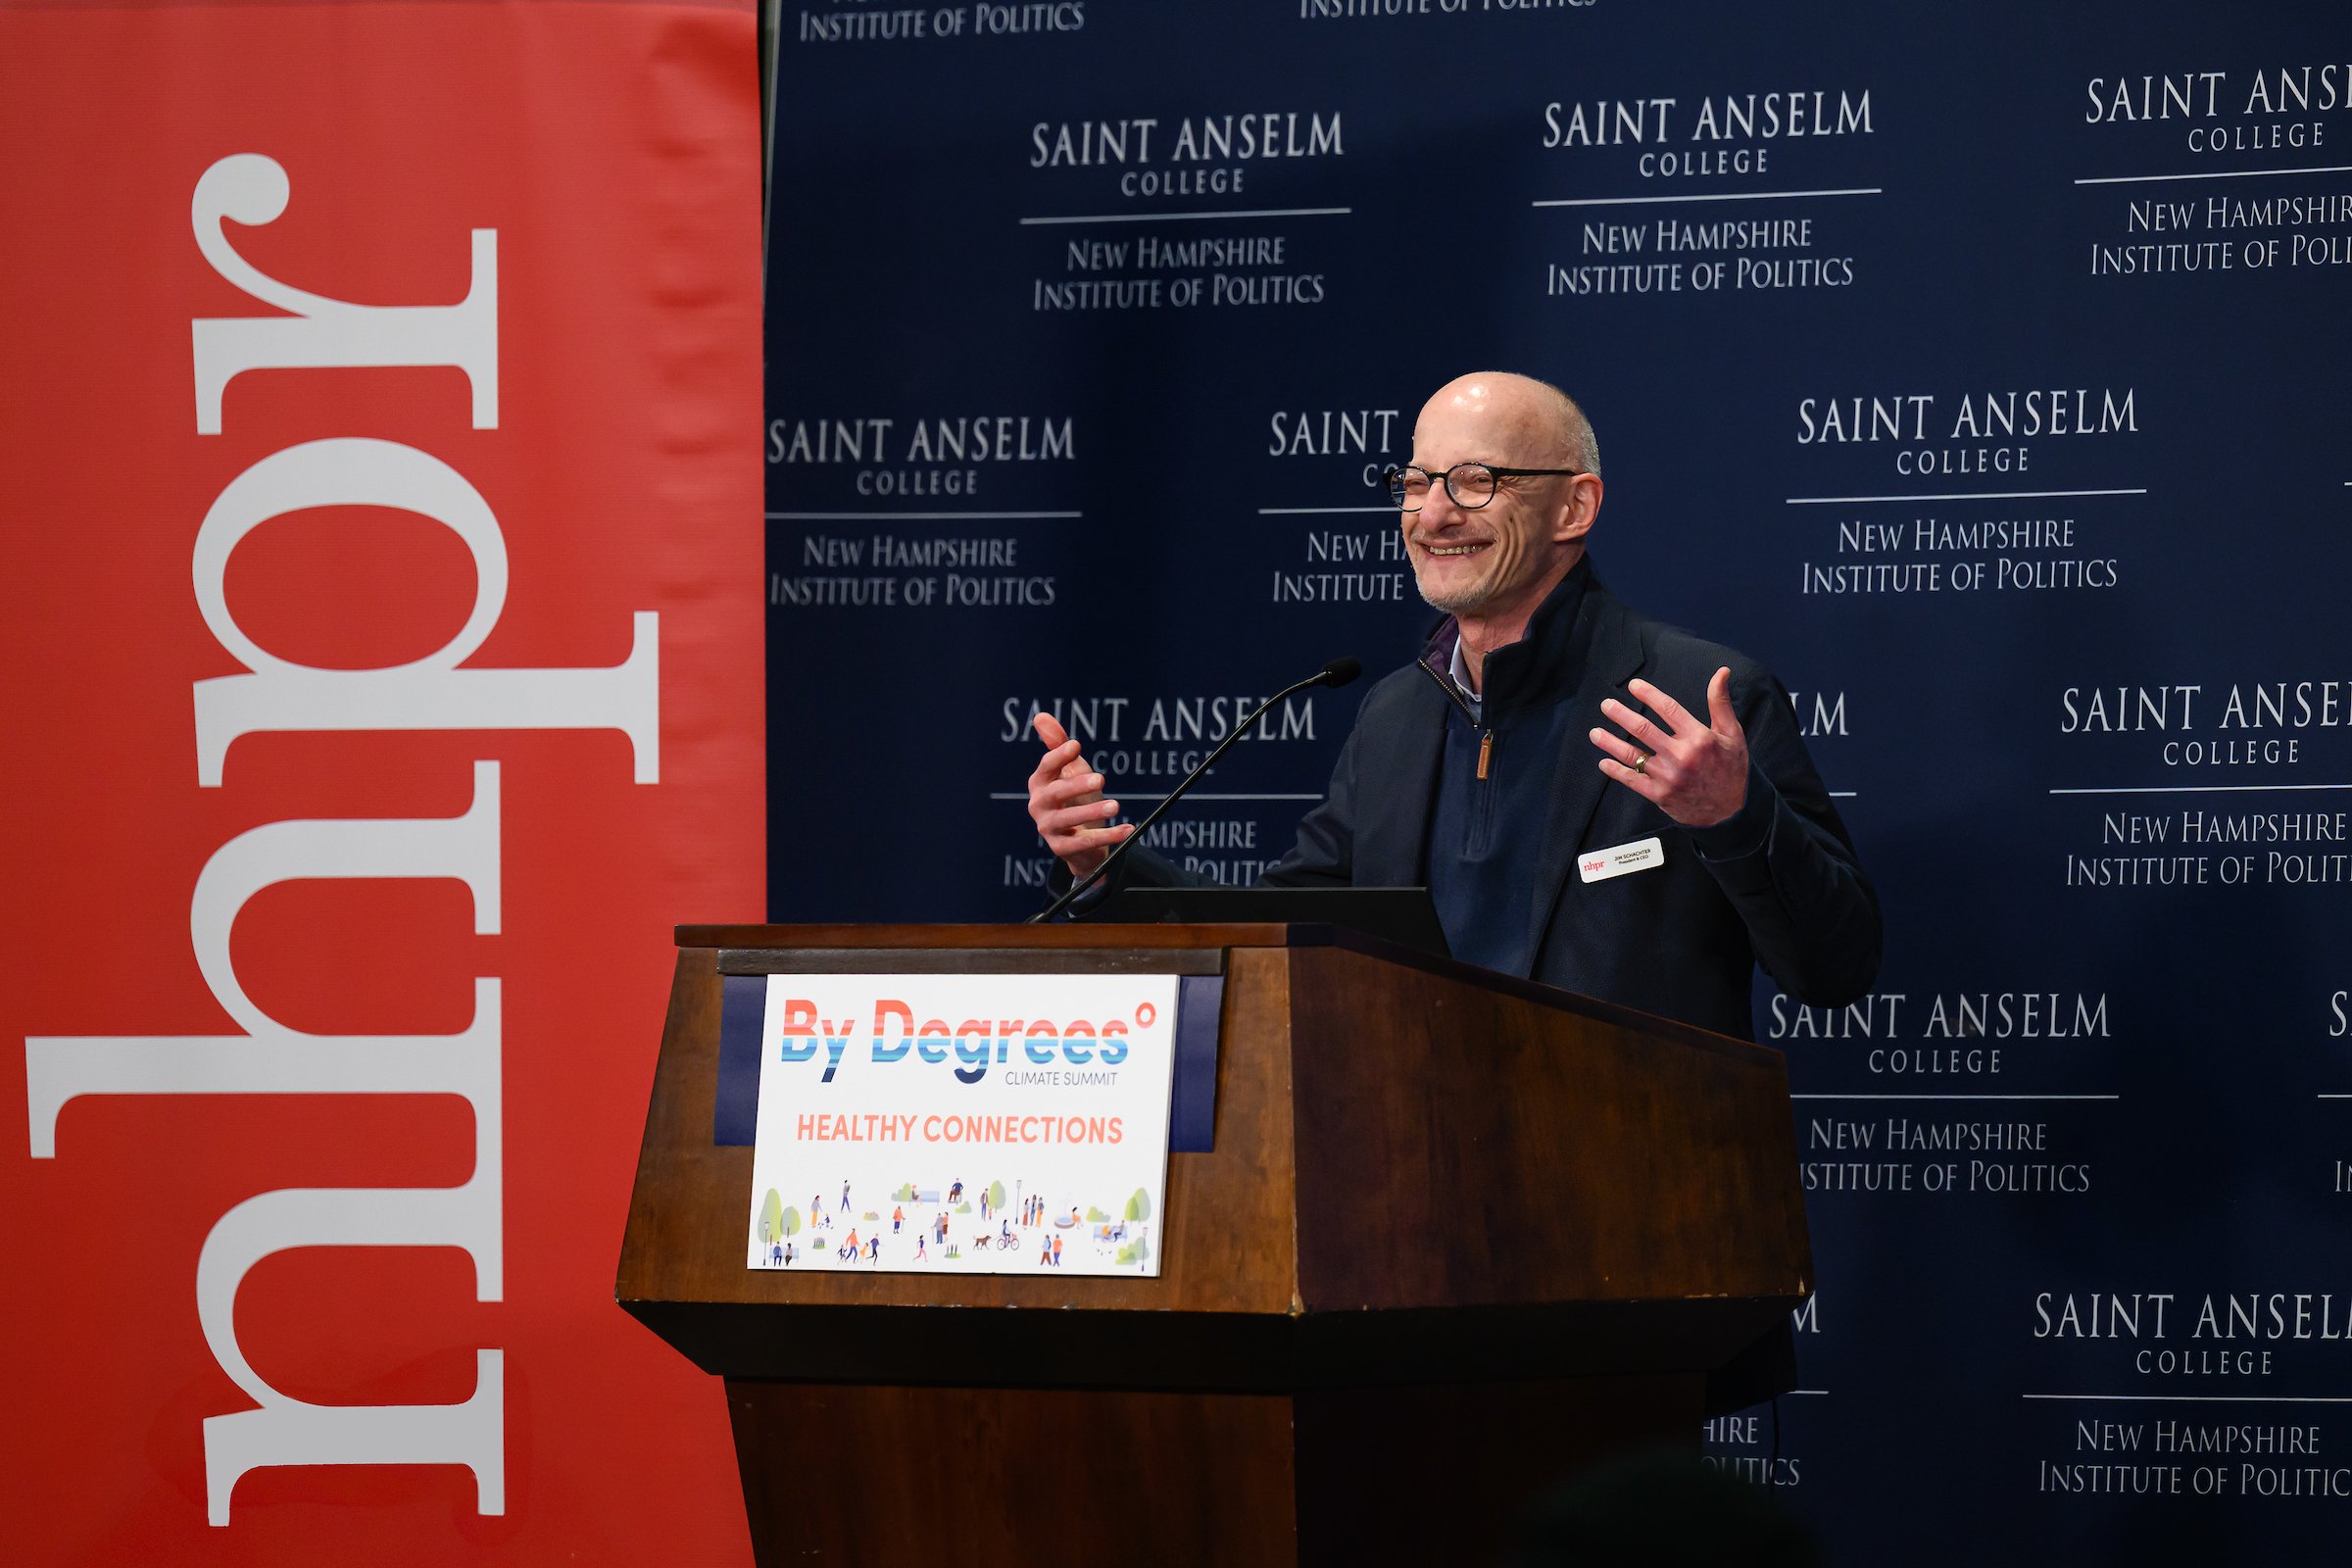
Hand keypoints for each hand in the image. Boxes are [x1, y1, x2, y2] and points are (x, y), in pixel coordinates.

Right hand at [1026, 712, 1132, 878]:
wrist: (1081, 841)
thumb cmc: (1075, 798)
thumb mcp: (1071, 770)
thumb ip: (1059, 745)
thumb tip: (1041, 716)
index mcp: (1040, 783)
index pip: (1046, 767)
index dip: (1060, 756)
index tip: (1078, 746)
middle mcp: (1039, 805)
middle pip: (1056, 793)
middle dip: (1077, 785)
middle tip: (1101, 779)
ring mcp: (1048, 828)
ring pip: (1068, 819)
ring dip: (1091, 812)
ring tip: (1115, 806)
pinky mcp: (1061, 848)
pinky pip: (1084, 843)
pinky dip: (1107, 836)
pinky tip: (1127, 829)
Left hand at [1591, 668, 1749, 827]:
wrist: (1731, 811)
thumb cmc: (1731, 768)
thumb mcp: (1732, 733)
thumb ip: (1720, 702)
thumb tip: (1721, 672)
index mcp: (1699, 737)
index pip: (1668, 709)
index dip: (1648, 694)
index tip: (1633, 686)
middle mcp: (1681, 755)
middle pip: (1643, 729)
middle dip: (1621, 715)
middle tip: (1606, 705)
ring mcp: (1668, 776)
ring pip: (1633, 755)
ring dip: (1610, 742)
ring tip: (1595, 733)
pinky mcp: (1660, 794)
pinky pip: (1632, 780)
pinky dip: (1616, 771)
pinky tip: (1603, 762)